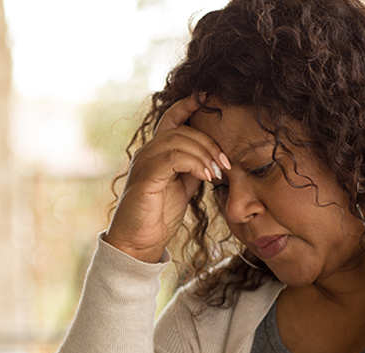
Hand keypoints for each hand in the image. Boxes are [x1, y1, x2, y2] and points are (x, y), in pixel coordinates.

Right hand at [103, 95, 230, 262]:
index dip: (189, 104)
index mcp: (156, 152)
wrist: (139, 243)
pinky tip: (206, 178)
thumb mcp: (182, 188)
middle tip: (225, 164)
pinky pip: (173, 158)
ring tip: (217, 173)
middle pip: (181, 130)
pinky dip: (194, 164)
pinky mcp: (145, 177)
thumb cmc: (158, 216)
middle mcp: (147, 152)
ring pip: (178, 141)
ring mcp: (144, 163)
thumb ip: (192, 169)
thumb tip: (213, 158)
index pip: (172, 118)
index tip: (210, 97)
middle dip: (209, 143)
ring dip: (204, 154)